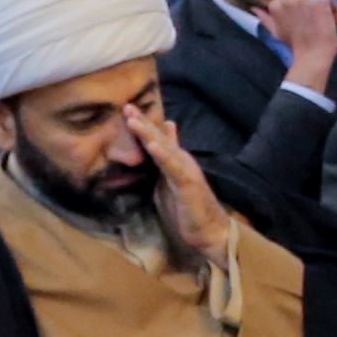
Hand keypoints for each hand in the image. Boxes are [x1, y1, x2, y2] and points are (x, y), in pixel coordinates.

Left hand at [124, 96, 224, 261]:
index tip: (127, 109)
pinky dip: (163, 155)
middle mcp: (182, 160)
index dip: (143, 124)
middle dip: (142, 122)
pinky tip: (152, 145)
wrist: (210, 230)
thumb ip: (162, 164)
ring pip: (164, 149)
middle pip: (159, 138)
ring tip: (133, 121)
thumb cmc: (187, 209)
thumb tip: (154, 146)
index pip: (157, 138)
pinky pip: (173, 168)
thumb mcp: (170, 182)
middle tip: (126, 106)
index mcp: (175, 161)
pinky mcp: (188, 184)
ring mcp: (185, 170)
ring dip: (148, 134)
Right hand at [265, 0, 336, 90]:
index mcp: (275, 2)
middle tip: (320, 14)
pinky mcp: (319, 0)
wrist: (312, 55)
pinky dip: (334, 9)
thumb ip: (265, 18)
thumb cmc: (295, 45)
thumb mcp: (275, 30)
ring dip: (326, 4)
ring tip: (329, 19)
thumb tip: (253, 8)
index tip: (308, 12)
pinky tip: (335, 21)